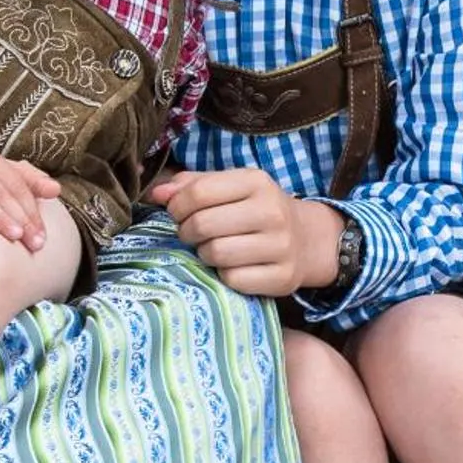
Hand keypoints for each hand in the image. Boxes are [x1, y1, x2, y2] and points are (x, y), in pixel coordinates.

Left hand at [150, 169, 342, 295]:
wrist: (307, 240)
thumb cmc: (256, 210)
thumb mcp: (230, 188)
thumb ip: (191, 185)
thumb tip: (156, 193)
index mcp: (256, 182)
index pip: (198, 193)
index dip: (177, 206)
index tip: (178, 213)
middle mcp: (272, 211)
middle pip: (202, 225)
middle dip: (187, 232)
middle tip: (193, 234)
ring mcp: (281, 246)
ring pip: (215, 254)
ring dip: (205, 254)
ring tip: (213, 249)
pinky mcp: (282, 277)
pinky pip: (233, 280)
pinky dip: (225, 276)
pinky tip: (232, 266)